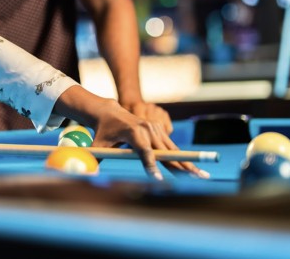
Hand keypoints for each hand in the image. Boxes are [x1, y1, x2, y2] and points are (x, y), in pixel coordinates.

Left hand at [90, 98, 207, 179]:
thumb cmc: (102, 132)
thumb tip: (88, 172)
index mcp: (132, 132)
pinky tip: (194, 169)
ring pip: (172, 150)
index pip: (144, 151)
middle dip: (180, 166)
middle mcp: (146, 128)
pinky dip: (182, 158)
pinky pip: (171, 147)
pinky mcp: (160, 129)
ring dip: (187, 163)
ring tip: (201, 176)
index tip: (158, 178)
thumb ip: (94, 158)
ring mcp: (155, 127)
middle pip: (165, 152)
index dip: (151, 165)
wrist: (110, 112)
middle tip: (196, 178)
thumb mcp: (97, 145)